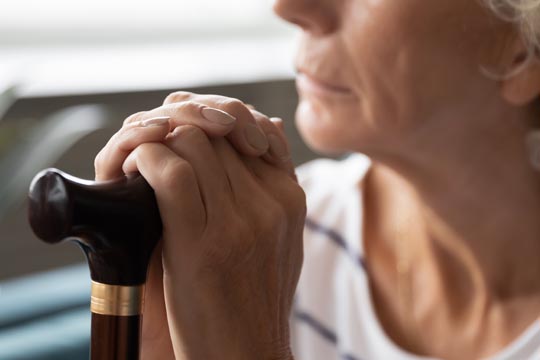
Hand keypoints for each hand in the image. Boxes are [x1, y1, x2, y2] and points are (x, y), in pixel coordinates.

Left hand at [93, 92, 300, 358]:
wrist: (248, 353)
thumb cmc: (255, 297)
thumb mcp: (281, 237)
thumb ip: (274, 184)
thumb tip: (272, 129)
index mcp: (290, 197)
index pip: (247, 128)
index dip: (207, 123)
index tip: (180, 136)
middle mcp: (270, 202)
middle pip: (216, 130)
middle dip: (179, 126)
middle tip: (153, 142)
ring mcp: (240, 220)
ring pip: (191, 141)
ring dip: (157, 140)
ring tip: (143, 161)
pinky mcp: (203, 242)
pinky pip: (170, 172)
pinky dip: (145, 161)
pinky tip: (135, 174)